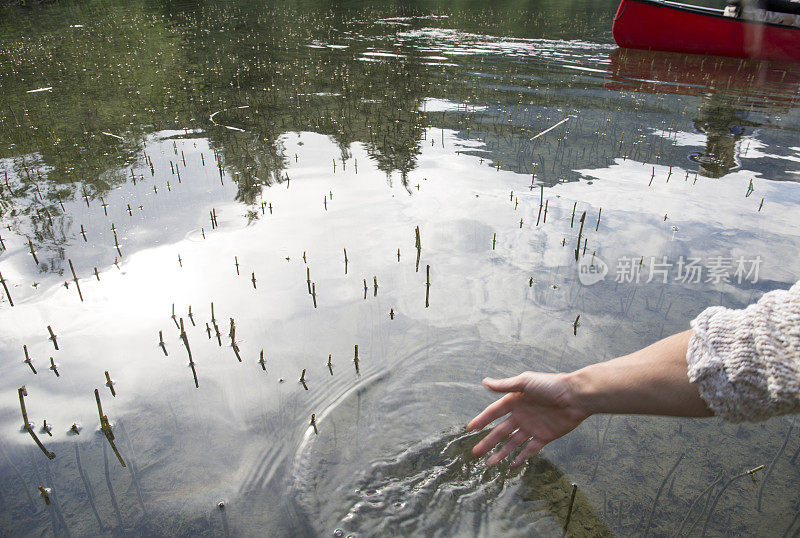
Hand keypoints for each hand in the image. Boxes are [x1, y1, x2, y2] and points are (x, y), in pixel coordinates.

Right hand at [467, 372, 589, 466]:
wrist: (576, 396)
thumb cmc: (551, 385)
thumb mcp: (526, 382)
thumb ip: (505, 385)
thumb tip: (485, 382)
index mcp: (515, 401)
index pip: (494, 413)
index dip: (482, 420)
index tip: (470, 429)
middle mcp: (521, 415)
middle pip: (500, 431)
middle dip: (487, 442)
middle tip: (475, 452)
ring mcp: (532, 427)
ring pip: (513, 443)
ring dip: (501, 453)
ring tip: (490, 463)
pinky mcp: (545, 436)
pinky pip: (530, 449)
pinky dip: (521, 457)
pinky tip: (512, 464)